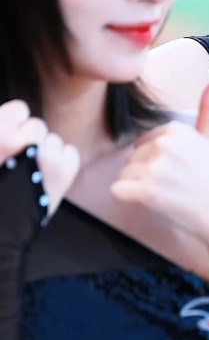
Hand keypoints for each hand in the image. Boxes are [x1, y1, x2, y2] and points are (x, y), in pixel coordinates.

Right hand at [0, 99, 78, 217]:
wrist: (7, 229)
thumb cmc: (3, 189)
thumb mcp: (0, 155)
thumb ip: (5, 130)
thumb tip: (21, 113)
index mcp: (4, 139)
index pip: (19, 110)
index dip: (16, 122)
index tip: (14, 140)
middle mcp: (25, 144)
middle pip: (37, 126)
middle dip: (32, 140)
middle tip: (24, 161)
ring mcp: (47, 157)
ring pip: (54, 140)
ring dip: (47, 152)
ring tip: (36, 172)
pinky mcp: (65, 172)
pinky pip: (70, 153)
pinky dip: (64, 162)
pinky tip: (52, 176)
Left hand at [110, 74, 208, 247]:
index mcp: (176, 130)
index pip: (145, 144)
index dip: (159, 163)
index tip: (183, 174)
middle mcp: (165, 145)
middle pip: (133, 159)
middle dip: (148, 176)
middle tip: (178, 189)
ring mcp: (156, 168)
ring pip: (124, 175)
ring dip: (140, 189)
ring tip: (170, 198)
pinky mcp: (147, 192)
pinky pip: (118, 191)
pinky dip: (129, 199)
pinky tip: (155, 204)